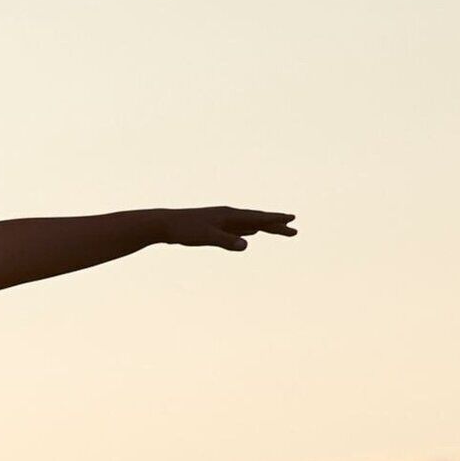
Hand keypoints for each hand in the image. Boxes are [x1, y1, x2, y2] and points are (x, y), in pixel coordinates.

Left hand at [163, 206, 295, 250]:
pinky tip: (251, 233)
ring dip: (265, 227)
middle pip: (258, 221)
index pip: (258, 217)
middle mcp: (228, 216)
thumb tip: (246, 245)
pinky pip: (238, 228)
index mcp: (229, 215)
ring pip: (249, 224)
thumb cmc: (184, 230)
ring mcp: (222, 221)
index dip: (275, 219)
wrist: (164, 225)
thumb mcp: (207, 236)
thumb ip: (226, 240)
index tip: (292, 218)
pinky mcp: (215, 227)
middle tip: (295, 230)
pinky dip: (249, 230)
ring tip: (280, 229)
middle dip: (276, 225)